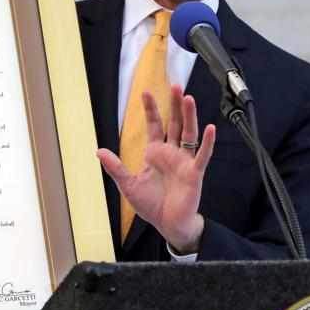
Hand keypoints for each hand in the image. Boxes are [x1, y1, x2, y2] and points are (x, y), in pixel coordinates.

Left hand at [97, 84, 215, 253]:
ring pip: (188, 134)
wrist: (168, 224)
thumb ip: (116, 168)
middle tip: (176, 84)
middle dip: (174, 105)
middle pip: (174, 123)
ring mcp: (184, 162)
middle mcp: (171, 153)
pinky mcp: (194, 174)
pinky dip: (207, 142)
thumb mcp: (128, 185)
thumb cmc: (151, 205)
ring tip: (188, 98)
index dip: (150, 109)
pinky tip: (209, 128)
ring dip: (189, 116)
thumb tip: (99, 152)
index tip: (145, 92)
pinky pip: (202, 155)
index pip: (153, 125)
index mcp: (155, 153)